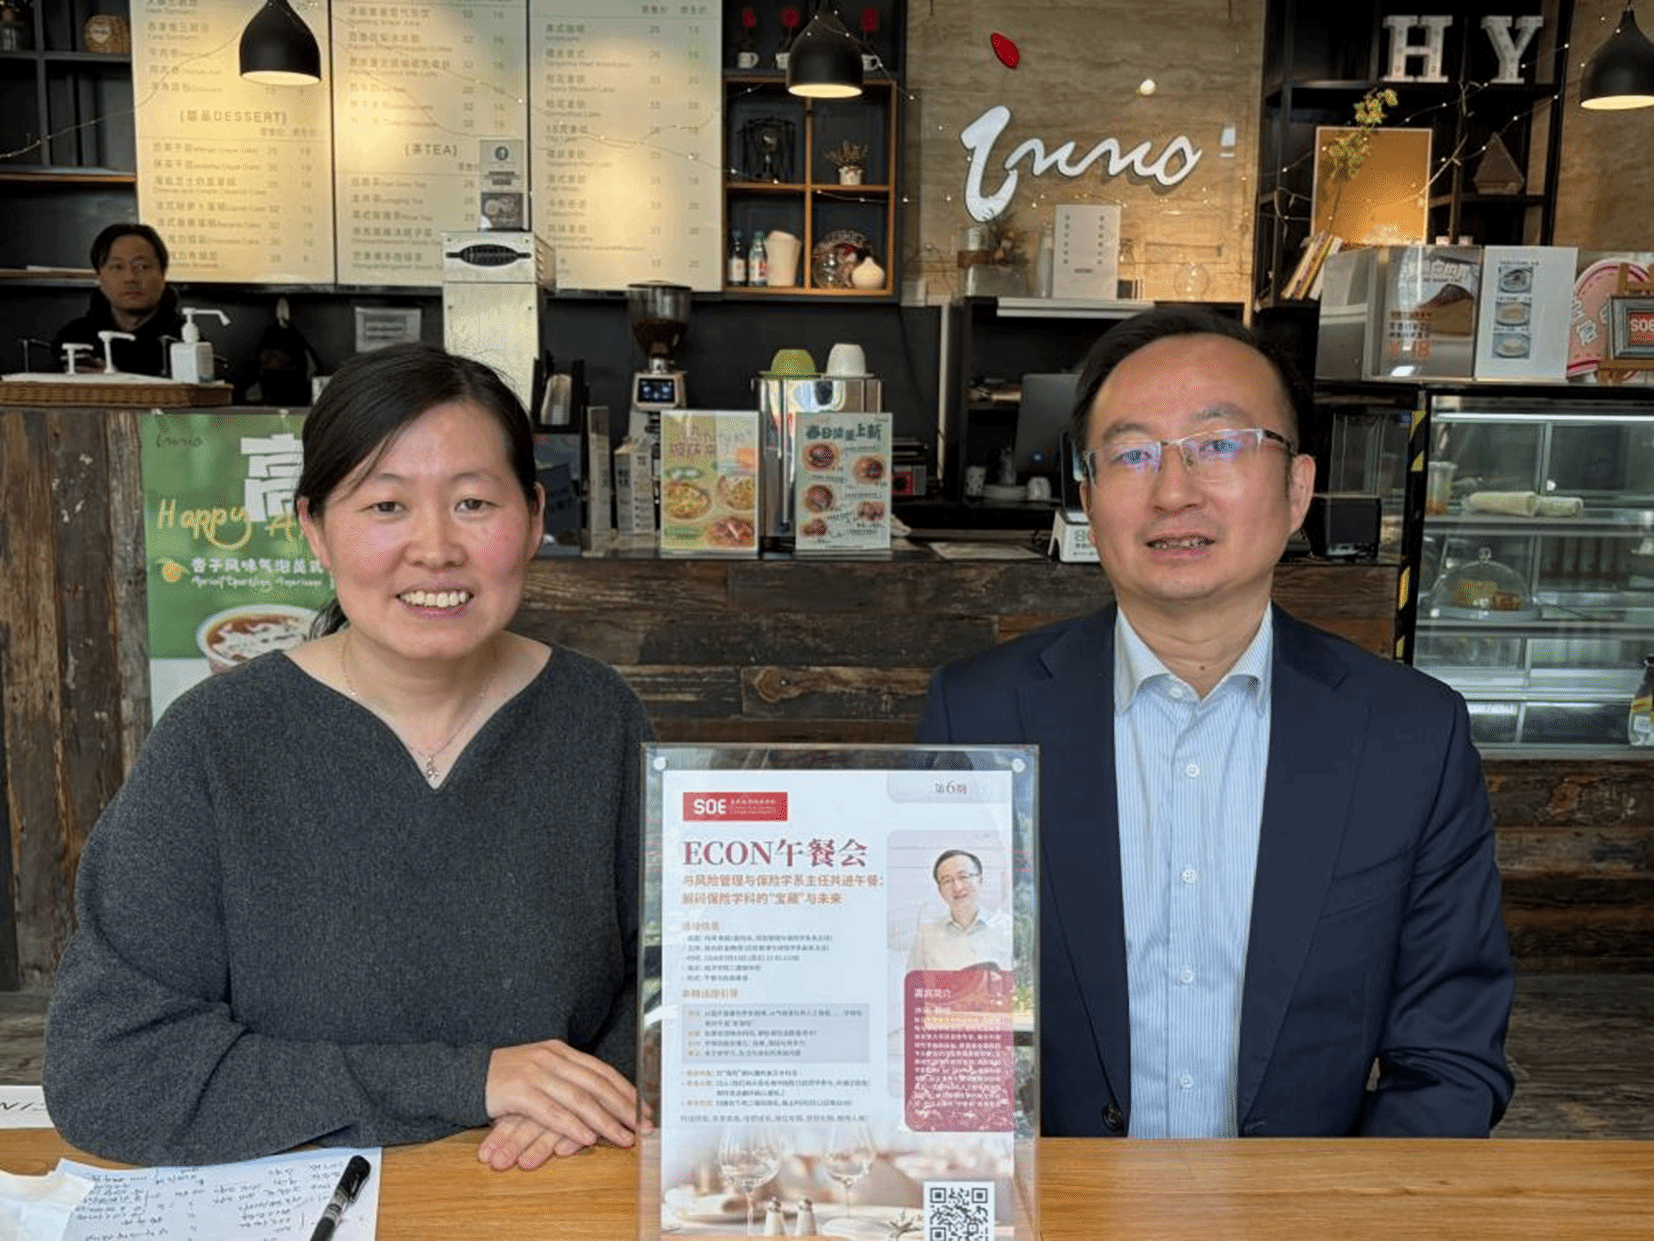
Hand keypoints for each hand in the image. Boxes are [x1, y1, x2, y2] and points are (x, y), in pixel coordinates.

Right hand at [480, 1040, 644, 1165]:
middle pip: (597, 1084)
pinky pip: (552, 1112)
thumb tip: (604, 1100)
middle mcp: (552, 1059)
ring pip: (579, 1099)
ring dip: (604, 1121)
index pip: (602, 1071)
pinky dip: (573, 1126)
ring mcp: (536, 1073)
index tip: (645, 1109)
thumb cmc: (508, 1078)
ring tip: (622, 1137)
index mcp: (561, 1051)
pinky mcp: (519, 1092)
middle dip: (624, 1107)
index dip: (626, 1090)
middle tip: (643, 1125)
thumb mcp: (542, 1070)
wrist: (466, 1076)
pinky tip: (587, 1138)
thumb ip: (568, 1079)